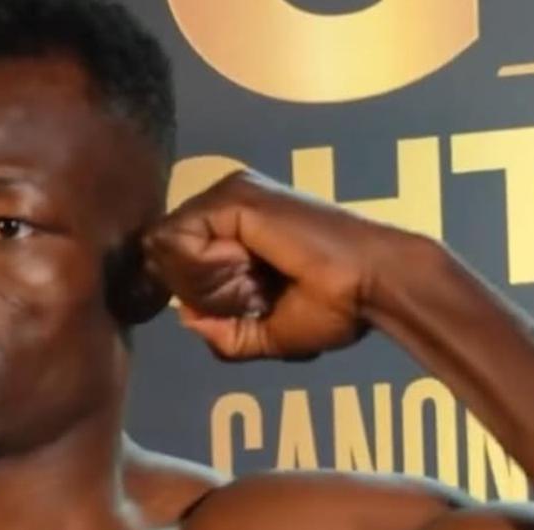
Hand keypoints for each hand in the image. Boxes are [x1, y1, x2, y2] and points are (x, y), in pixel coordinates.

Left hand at [142, 170, 411, 360]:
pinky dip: (209, 269)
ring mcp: (229, 194)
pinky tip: (252, 265)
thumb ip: (219, 330)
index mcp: (232, 227)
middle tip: (254, 293)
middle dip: (195, 290)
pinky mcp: (235, 196)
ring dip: (205, 282)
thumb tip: (183, 315)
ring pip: (165, 246)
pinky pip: (180, 239)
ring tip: (257, 281)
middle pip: (160, 253)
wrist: (373, 288)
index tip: (244, 305)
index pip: (171, 258)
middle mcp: (226, 203)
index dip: (190, 292)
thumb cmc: (334, 308)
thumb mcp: (263, 331)